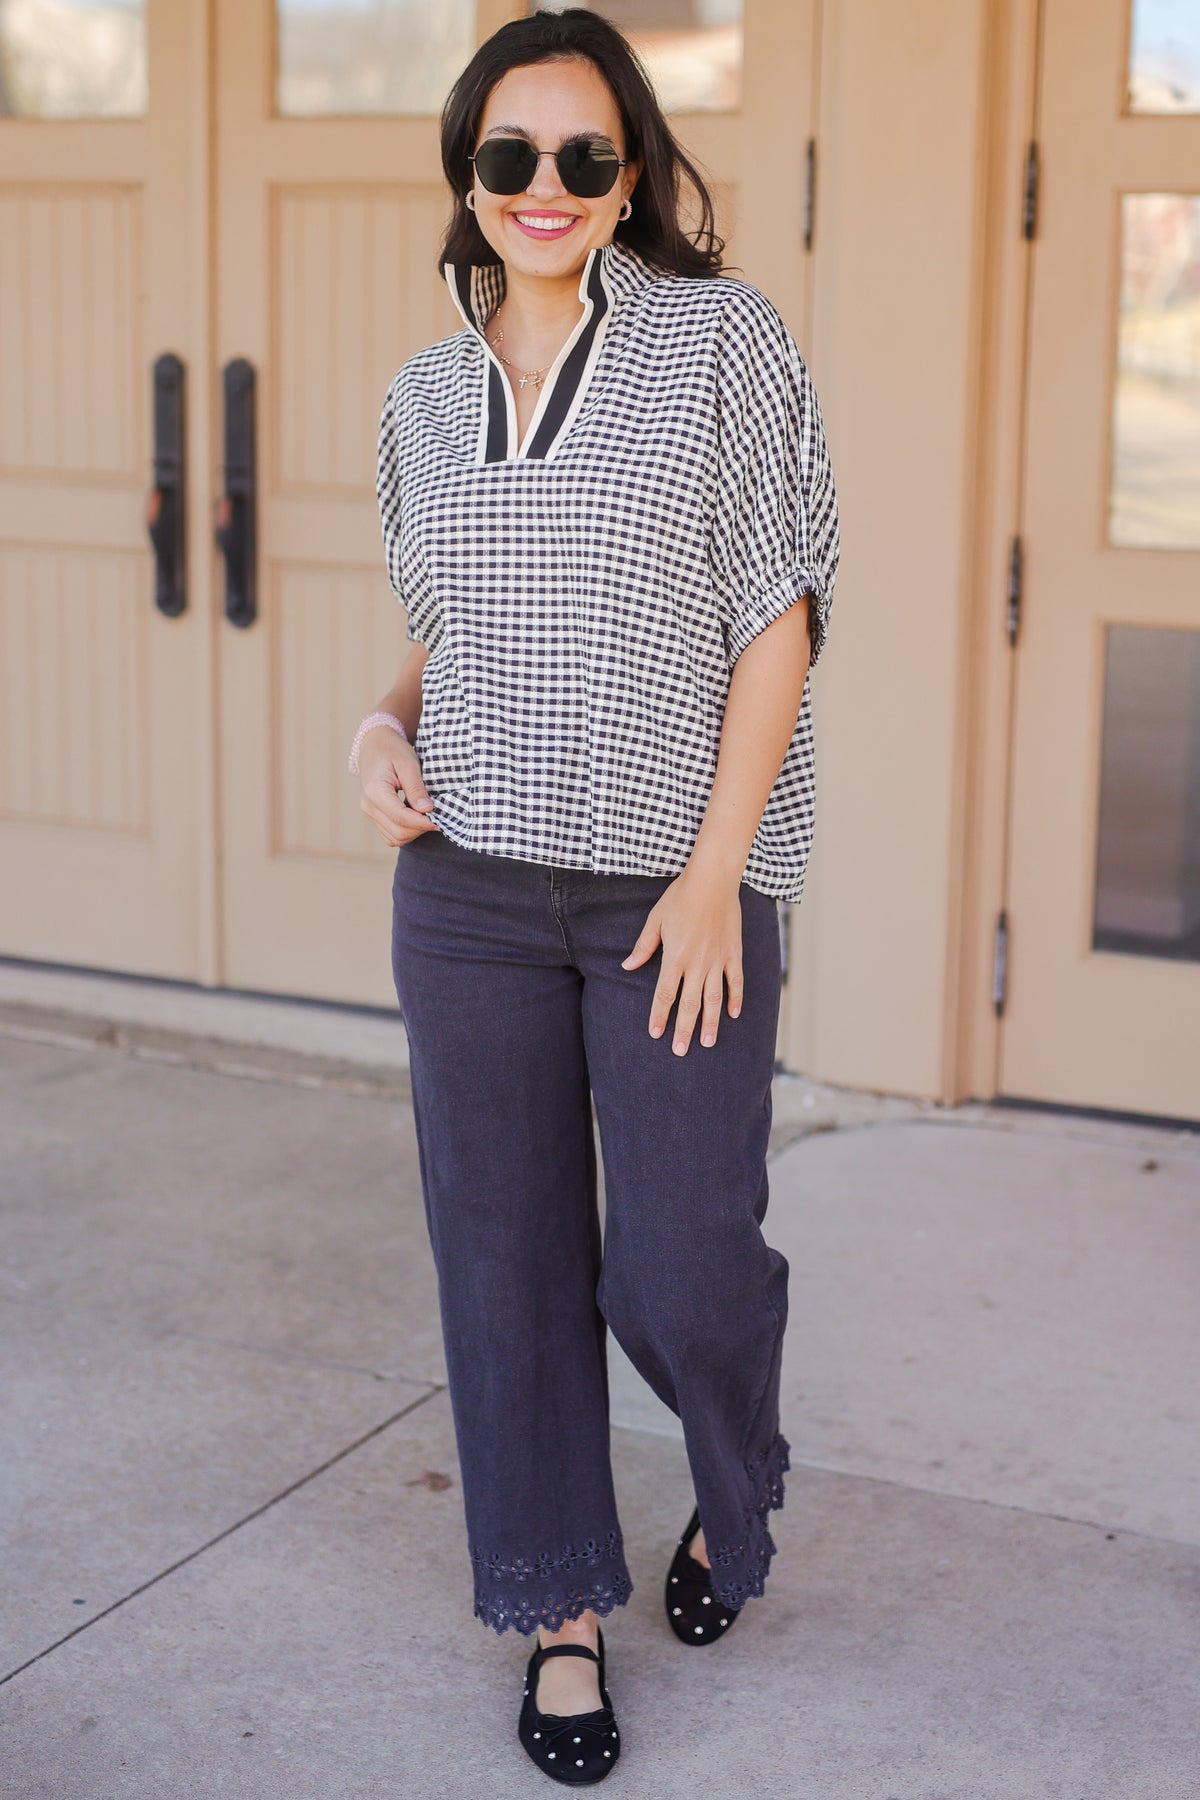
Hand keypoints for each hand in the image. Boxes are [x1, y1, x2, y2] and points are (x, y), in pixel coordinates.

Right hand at [358, 727, 440, 846]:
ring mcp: (368, 812)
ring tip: (425, 816)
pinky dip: (405, 831)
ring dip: (413, 832)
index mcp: (375, 791)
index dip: (423, 823)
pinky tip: (415, 816)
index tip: (440, 821)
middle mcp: (368, 806)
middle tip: (436, 817)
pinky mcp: (373, 815)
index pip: (401, 818)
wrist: (375, 745)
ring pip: (394, 838)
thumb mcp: (408, 763)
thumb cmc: (392, 750)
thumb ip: (416, 788)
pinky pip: (390, 835)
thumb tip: (427, 810)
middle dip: (420, 829)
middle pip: (398, 833)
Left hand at [621, 861, 743, 1054]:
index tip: (656, 1034)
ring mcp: (718, 960)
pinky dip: (735, 998)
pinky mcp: (733, 953)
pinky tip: (734, 1015)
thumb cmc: (680, 897)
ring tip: (708, 1042)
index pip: (665, 995)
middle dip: (684, 1030)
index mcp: (675, 957)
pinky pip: (735, 981)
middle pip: (690, 1004)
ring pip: (714, 999)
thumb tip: (628, 966)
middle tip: (681, 1051)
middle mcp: (697, 963)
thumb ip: (643, 946)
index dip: (659, 1016)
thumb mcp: (655, 920)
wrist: (712, 880)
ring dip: (710, 1022)